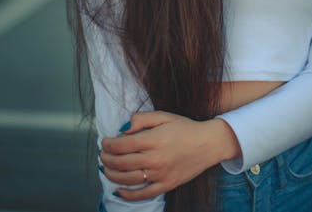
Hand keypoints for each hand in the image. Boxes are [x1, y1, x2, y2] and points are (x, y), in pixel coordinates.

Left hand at [100, 111, 239, 200]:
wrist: (208, 143)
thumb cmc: (185, 127)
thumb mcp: (164, 116)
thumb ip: (142, 119)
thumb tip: (123, 128)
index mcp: (154, 140)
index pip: (122, 145)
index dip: (109, 144)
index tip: (105, 142)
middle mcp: (155, 159)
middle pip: (122, 162)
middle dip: (107, 159)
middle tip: (103, 154)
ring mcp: (160, 174)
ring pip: (128, 179)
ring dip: (112, 175)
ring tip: (106, 169)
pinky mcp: (166, 185)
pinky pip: (143, 194)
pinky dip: (128, 194)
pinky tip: (118, 190)